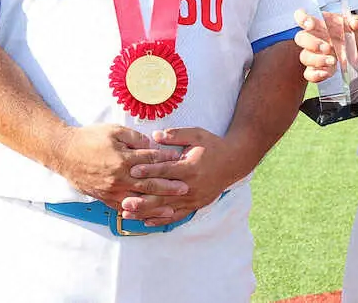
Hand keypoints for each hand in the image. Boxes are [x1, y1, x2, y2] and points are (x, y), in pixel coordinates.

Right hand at [51, 124, 177, 207]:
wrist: (65, 153)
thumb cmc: (91, 138)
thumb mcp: (115, 131)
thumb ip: (135, 138)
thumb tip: (152, 144)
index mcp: (123, 159)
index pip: (151, 160)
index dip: (167, 160)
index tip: (181, 160)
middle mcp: (119, 178)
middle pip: (148, 184)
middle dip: (168, 187)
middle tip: (185, 189)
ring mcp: (111, 190)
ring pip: (137, 200)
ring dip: (155, 205)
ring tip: (171, 210)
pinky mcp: (104, 197)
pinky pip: (122, 208)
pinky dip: (136, 213)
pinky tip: (146, 216)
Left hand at [119, 127, 243, 224]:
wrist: (234, 161)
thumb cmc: (213, 146)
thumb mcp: (197, 134)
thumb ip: (176, 135)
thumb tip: (154, 136)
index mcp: (191, 167)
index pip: (166, 170)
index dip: (148, 171)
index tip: (132, 171)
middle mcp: (191, 185)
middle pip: (163, 194)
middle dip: (142, 199)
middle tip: (123, 201)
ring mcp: (194, 198)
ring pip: (166, 208)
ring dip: (146, 212)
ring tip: (128, 214)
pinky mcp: (196, 205)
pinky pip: (176, 215)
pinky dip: (161, 220)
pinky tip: (146, 221)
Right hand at [293, 8, 357, 83]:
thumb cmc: (354, 35)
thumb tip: (354, 23)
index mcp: (321, 23)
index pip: (302, 16)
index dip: (302, 19)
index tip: (310, 24)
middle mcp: (314, 38)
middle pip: (300, 38)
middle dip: (312, 43)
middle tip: (328, 48)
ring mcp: (314, 54)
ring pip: (304, 57)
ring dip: (318, 60)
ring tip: (333, 61)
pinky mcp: (317, 69)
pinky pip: (309, 74)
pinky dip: (316, 75)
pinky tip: (328, 72)